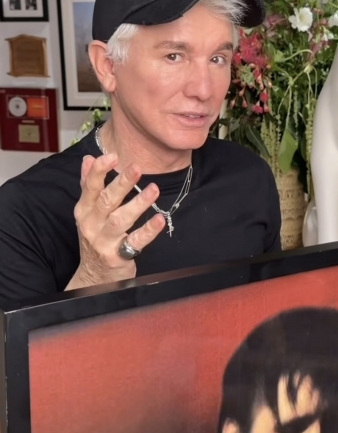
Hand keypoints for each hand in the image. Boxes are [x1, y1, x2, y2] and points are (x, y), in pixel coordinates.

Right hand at [66, 154, 165, 289]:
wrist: (93, 277)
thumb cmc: (94, 238)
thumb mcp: (87, 213)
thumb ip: (88, 186)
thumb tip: (88, 158)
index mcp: (84, 211)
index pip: (89, 187)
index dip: (99, 170)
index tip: (112, 155)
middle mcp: (92, 225)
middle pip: (106, 201)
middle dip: (121, 183)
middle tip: (137, 168)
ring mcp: (104, 242)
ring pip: (121, 220)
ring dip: (138, 204)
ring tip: (154, 189)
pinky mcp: (118, 257)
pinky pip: (135, 242)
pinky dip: (148, 231)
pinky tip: (159, 219)